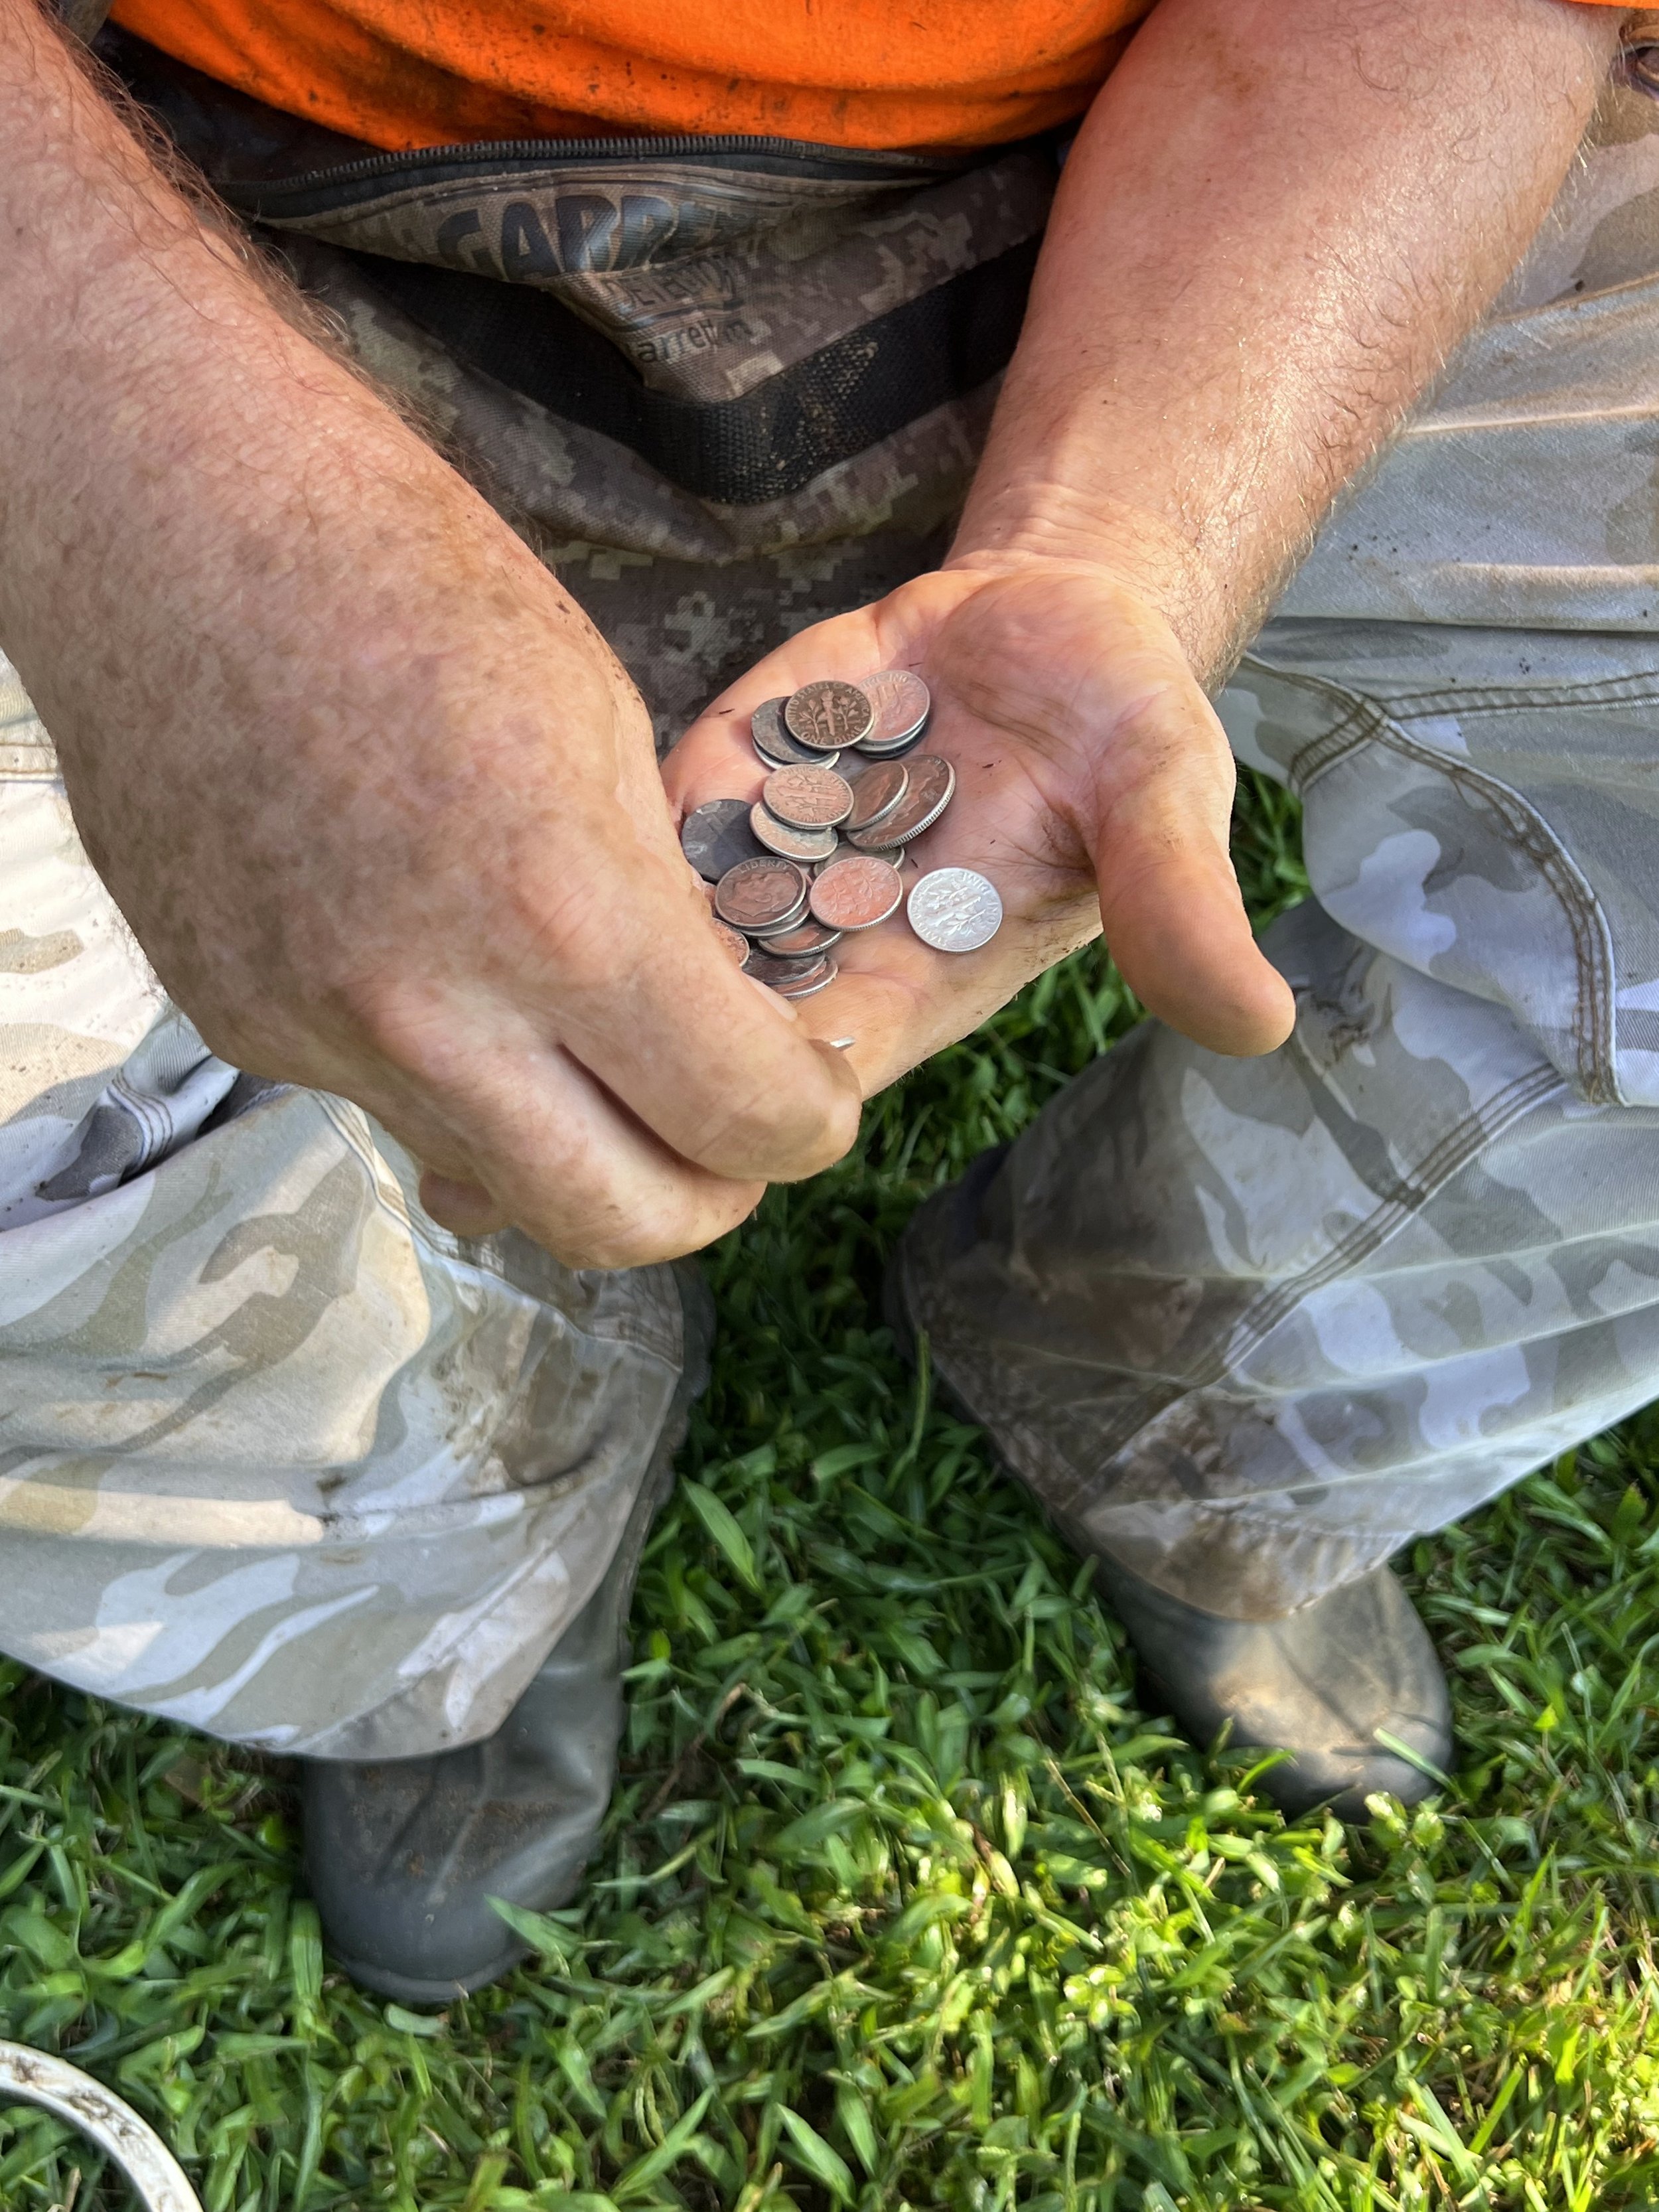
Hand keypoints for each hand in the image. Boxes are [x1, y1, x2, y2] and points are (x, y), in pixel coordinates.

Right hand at [48, 493, 861, 1267]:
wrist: (169, 529)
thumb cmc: (411, 582)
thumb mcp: (600, 732)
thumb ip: (653, 912)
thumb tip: (694, 1032)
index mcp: (559, 912)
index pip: (736, 1118)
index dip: (807, 1131)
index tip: (815, 1104)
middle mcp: (429, 1013)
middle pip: (614, 1225)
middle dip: (704, 1203)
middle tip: (729, 1147)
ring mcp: (319, 1036)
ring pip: (493, 1186)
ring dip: (575, 1157)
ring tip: (604, 1073)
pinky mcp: (241, 1031)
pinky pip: (389, 1110)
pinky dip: (454, 1083)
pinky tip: (457, 985)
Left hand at [661, 557, 1294, 1097]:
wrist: (1058, 609)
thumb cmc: (1124, 719)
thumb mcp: (1164, 795)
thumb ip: (1181, 906)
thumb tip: (1258, 1027)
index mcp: (921, 976)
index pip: (817, 1066)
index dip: (760, 1066)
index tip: (734, 1026)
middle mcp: (825, 932)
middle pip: (704, 1012)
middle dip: (647, 1006)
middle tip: (615, 958)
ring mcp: (768, 849)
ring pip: (657, 919)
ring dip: (616, 909)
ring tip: (584, 879)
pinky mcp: (732, 764)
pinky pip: (654, 810)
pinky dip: (627, 809)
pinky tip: (620, 786)